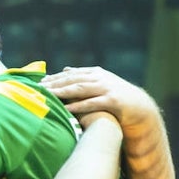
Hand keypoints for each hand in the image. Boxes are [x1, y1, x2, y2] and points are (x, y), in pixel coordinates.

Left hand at [40, 66, 159, 129]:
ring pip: (80, 89)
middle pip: (72, 80)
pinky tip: (67, 108)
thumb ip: (82, 77)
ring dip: (62, 92)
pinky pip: (92, 103)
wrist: (140, 107)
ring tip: (47, 95)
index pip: (70, 74)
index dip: (54, 78)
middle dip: (54, 84)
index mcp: (95, 73)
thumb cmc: (115, 96)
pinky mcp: (112, 100)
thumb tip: (65, 69)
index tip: (39, 82)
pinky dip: (79, 105)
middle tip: (37, 88)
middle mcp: (100, 78)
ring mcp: (107, 88)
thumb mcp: (99, 83)